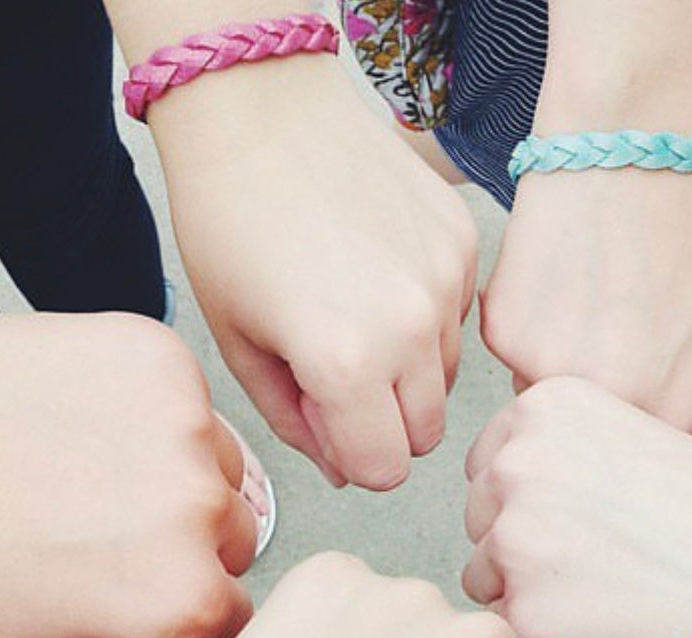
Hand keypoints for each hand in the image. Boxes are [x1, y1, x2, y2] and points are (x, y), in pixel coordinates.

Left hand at [0, 311, 257, 637]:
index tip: (137, 591)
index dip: (184, 612)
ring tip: (92, 472)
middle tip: (103, 532)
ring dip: (181, 475)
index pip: (237, 617)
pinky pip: (193, 401)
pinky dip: (155, 413)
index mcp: (180, 595)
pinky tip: (88, 423)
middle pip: (238, 540)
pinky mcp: (165, 358)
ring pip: (224, 467)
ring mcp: (188, 423)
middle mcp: (204, 507)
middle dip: (188, 544)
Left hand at [154, 58, 477, 489]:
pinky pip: (459, 317)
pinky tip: (375, 270)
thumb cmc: (228, 226)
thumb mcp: (239, 345)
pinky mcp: (464, 242)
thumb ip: (294, 424)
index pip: (385, 471)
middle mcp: (412, 329)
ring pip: (447, 379)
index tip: (325, 420)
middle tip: (337, 375)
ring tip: (353, 313)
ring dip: (407, 370)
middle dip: (383, 423)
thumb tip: (345, 470)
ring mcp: (446, 282)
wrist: (260, 111)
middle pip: (425, 435)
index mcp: (346, 364)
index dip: (352, 457)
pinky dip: (425, 315)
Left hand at [463, 377, 691, 637]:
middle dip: (524, 541)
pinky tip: (604, 620)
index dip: (531, 496)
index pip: (489, 461)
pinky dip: (547, 634)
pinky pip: (509, 629)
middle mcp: (515, 464)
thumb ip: (563, 450)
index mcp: (542, 408)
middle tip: (598, 556)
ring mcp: (514, 539)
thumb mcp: (636, 430)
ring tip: (604, 588)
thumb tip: (513, 489)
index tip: (578, 515)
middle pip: (479, 517)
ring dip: (528, 589)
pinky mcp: (525, 611)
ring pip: (484, 575)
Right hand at [481, 169, 691, 440]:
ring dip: (555, 370)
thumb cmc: (674, 235)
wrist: (622, 153)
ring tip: (583, 304)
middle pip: (584, 439)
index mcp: (666, 409)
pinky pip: (510, 358)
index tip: (635, 401)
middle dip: (595, 404)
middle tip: (608, 339)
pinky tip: (553, 284)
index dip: (637, 435)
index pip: (640, 462)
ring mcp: (547, 371)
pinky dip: (526, 331)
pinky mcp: (503, 337)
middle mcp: (607, 401)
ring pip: (542, 398)